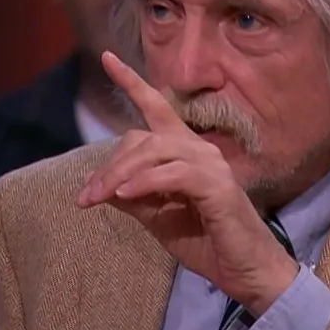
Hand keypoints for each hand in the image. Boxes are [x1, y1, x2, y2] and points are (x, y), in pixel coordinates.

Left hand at [76, 52, 297, 315]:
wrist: (243, 272)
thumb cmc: (204, 242)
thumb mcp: (156, 217)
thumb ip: (131, 195)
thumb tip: (97, 182)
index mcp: (185, 151)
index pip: (157, 108)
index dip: (132, 83)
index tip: (108, 58)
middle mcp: (199, 149)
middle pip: (142, 138)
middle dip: (109, 167)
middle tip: (85, 197)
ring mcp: (211, 165)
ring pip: (154, 152)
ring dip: (120, 176)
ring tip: (99, 198)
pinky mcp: (217, 186)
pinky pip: (172, 174)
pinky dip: (144, 183)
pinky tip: (124, 196)